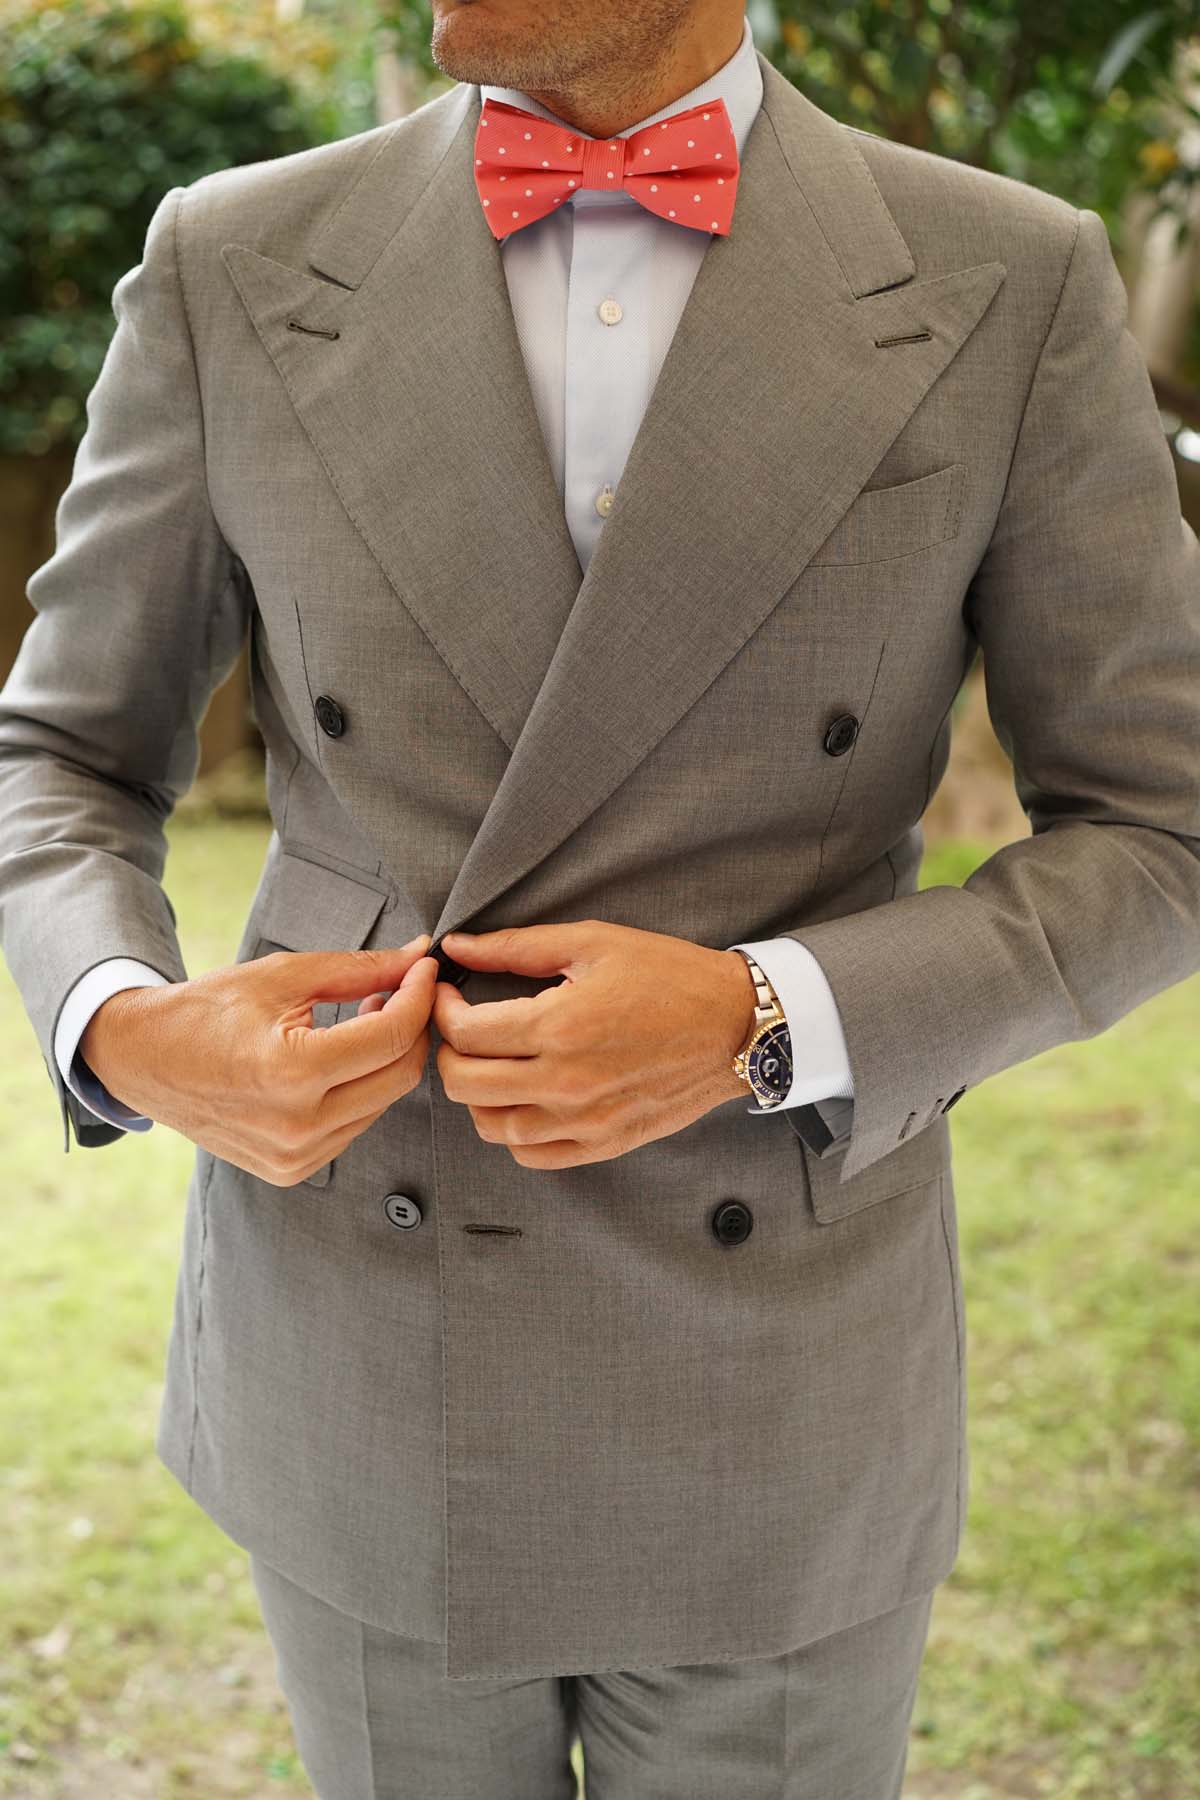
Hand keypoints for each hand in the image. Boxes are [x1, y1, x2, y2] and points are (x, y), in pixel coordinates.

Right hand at [79, 936, 437, 1184]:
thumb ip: (359, 969)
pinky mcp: (291, 1169)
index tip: (423, 970)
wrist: (143, 1059)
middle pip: (398, 1075)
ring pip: (382, 1103)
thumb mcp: (283, 976)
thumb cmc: (206, 1011)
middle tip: (403, 990)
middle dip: (413, 1028)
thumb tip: (417, 957)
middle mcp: (296, 1125)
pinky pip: (354, 1126)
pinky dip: (361, 1089)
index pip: (391, 1037)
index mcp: (291, 1071)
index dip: (419, 997)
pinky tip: (342, 1057)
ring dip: (387, 1059)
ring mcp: (295, 1155)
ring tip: (366, 1017)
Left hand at [433, 920, 756, 1168]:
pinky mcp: (604, 1143)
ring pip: (492, 1127)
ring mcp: (585, 1121)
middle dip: (448, 1051)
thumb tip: (458, 947)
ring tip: (491, 1064)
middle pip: (464, 1084)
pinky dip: (513, 1132)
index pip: (464, 1033)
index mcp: (559, 1027)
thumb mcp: (594, 943)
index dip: (442, 1010)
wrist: (737, 1026)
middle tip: (462, 1029)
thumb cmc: (670, 977)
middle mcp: (566, 1082)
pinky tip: (522, 1100)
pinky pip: (532, 1155)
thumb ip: (517, 947)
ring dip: (477, 1095)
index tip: (450, 994)